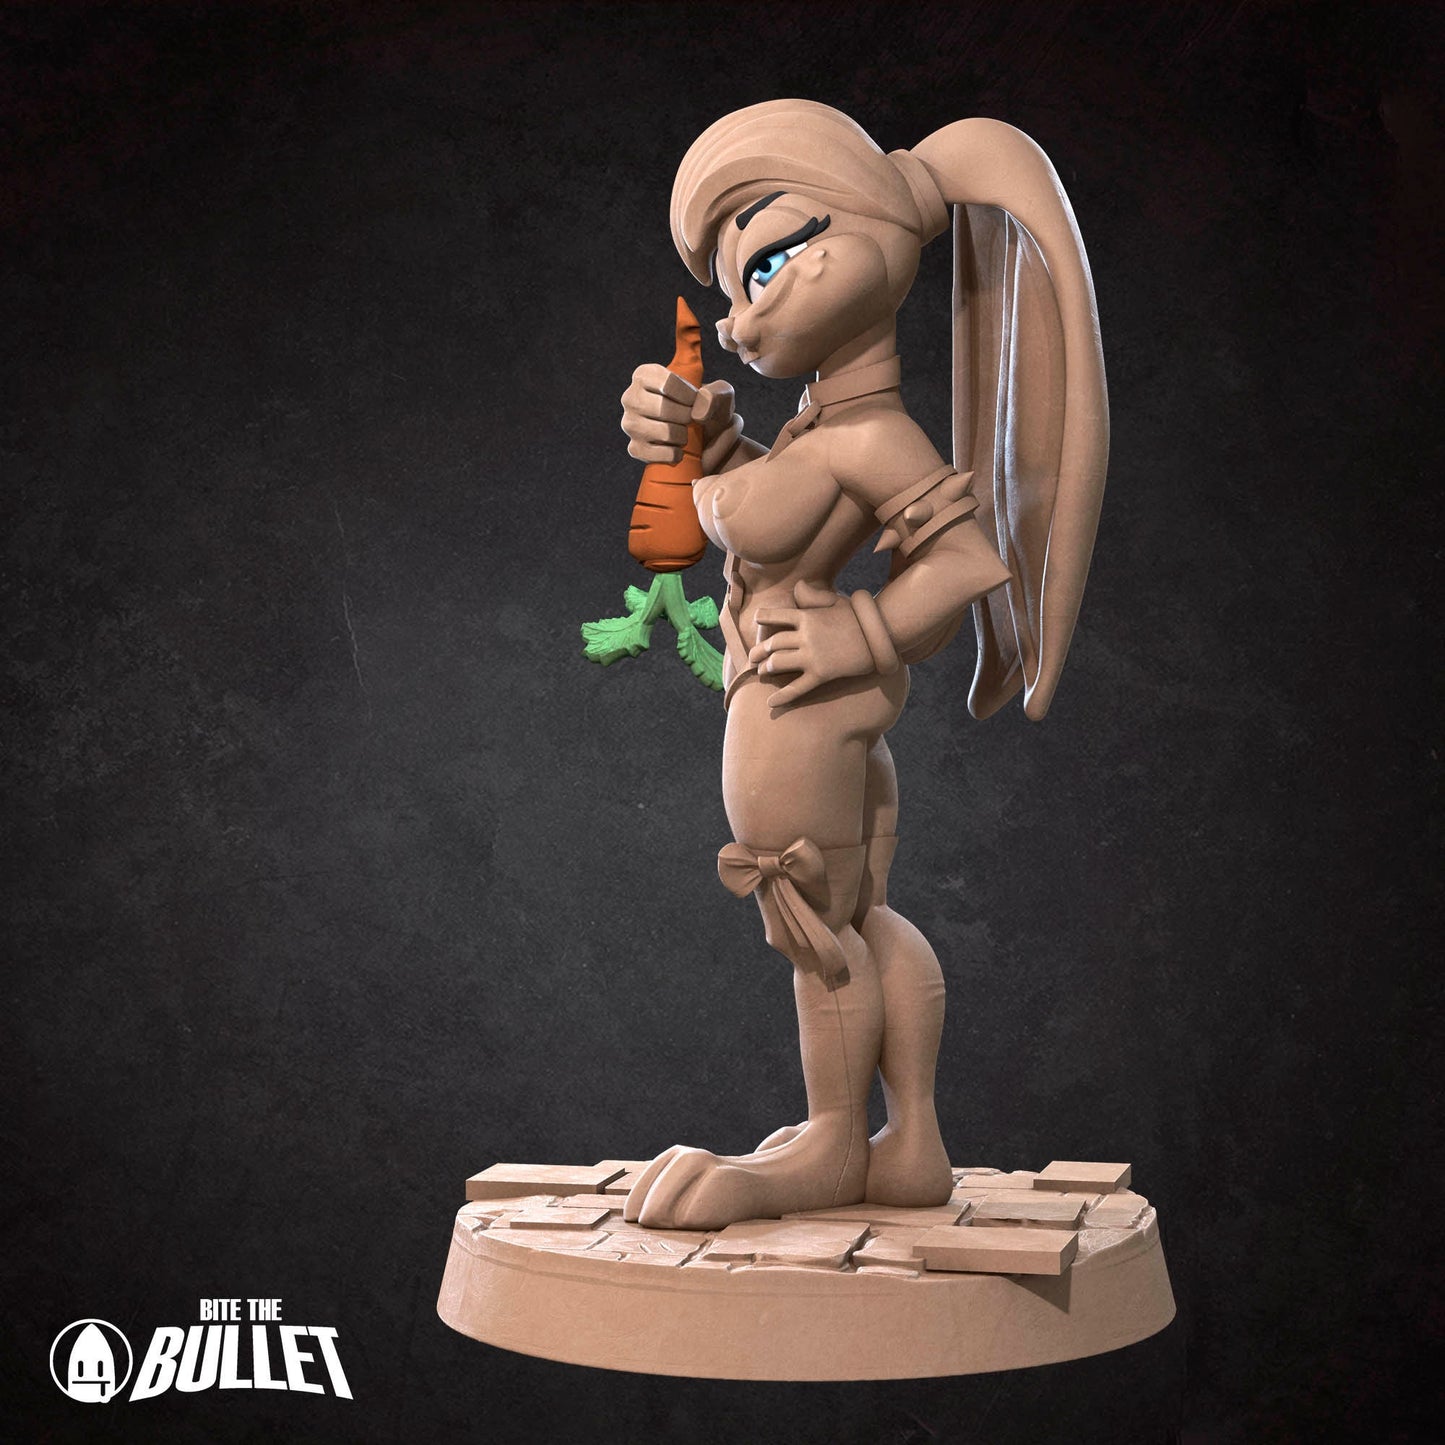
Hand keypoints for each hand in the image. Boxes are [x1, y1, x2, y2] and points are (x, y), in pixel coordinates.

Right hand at [621, 365, 739, 468]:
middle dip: (686, 417)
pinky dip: (674, 453)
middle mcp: (631, 397)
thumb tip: (698, 413)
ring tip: (684, 432)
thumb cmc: (708, 409)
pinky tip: (678, 448)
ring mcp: (630, 424)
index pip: (668, 384)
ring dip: (682, 435)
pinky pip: (657, 453)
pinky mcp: (634, 448)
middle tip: (690, 419)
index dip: (689, 396)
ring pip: (662, 432)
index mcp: (645, 374)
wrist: (706, 438)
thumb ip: (716, 393)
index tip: (695, 401)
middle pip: (663, 408)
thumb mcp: (720, 394)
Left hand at [749, 582, 874, 709]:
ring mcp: (812, 656)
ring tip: (762, 673)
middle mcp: (805, 636)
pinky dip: (781, 697)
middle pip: (773, 644)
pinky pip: (796, 688)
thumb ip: (813, 596)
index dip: (763, 620)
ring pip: (779, 664)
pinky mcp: (821, 674)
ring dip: (767, 669)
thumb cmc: (859, 618)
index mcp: (807, 616)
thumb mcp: (835, 601)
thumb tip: (798, 587)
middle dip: (759, 652)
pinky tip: (770, 703)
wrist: (880, 636)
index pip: (775, 617)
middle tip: (752, 658)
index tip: (757, 624)